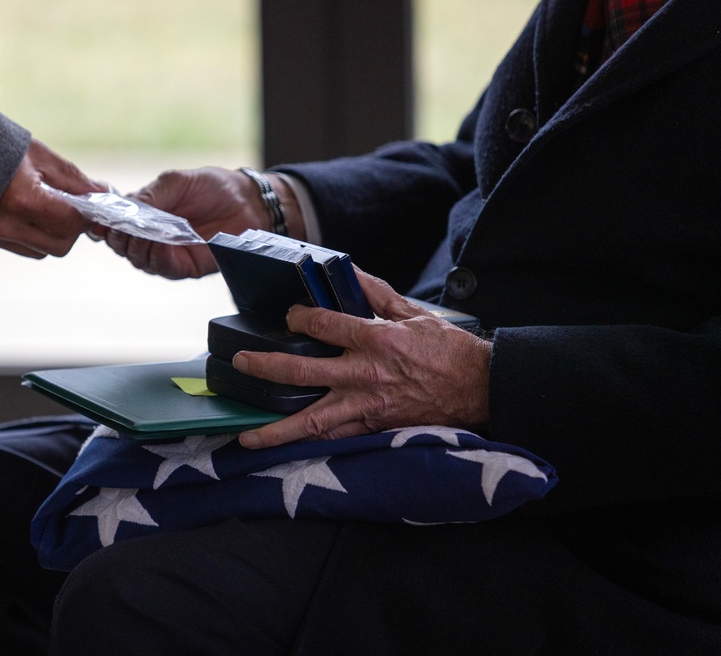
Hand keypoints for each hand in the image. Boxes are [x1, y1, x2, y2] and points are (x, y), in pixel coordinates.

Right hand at [0, 139, 106, 257]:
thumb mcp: (37, 154)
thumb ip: (74, 180)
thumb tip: (104, 194)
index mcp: (21, 199)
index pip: (72, 224)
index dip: (87, 215)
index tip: (91, 205)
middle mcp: (2, 225)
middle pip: (59, 246)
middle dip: (70, 228)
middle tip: (66, 205)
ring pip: (39, 250)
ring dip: (48, 233)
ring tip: (37, 204)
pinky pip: (16, 247)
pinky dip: (25, 234)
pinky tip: (15, 210)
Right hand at [105, 167, 297, 278]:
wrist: (247, 202)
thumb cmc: (212, 187)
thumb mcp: (176, 182)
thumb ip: (150, 195)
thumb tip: (122, 207)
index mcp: (144, 214)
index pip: (113, 223)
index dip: (103, 222)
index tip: (98, 217)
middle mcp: (151, 236)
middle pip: (120, 245)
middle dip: (118, 236)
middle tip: (123, 226)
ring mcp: (167, 253)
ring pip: (137, 259)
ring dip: (136, 247)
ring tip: (143, 234)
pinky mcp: (185, 267)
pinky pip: (162, 268)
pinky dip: (157, 257)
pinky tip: (160, 245)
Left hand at [232, 270, 491, 447]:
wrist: (480, 388)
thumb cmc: (449, 350)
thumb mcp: (414, 313)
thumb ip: (377, 294)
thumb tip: (350, 271)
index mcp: (376, 340)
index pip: (323, 325)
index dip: (300, 318)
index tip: (291, 317)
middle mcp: (365, 375)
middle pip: (303, 373)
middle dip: (266, 367)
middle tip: (240, 364)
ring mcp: (367, 406)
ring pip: (313, 421)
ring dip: (277, 430)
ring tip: (247, 436)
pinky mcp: (375, 428)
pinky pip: (335, 439)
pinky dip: (308, 445)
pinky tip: (286, 449)